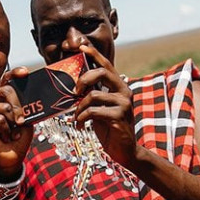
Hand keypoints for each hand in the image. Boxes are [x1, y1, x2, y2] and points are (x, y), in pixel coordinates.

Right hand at [0, 67, 32, 178]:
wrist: (12, 156)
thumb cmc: (18, 137)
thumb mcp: (26, 118)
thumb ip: (25, 106)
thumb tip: (31, 96)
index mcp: (1, 97)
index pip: (6, 80)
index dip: (15, 74)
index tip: (25, 72)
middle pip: (6, 90)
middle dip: (19, 106)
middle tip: (22, 120)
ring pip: (4, 106)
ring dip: (12, 123)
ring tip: (11, 132)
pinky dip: (6, 130)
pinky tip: (4, 137)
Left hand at [72, 42, 138, 167]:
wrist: (124, 151)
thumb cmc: (110, 128)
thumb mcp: (100, 109)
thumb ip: (93, 96)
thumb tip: (76, 86)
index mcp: (120, 87)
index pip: (107, 66)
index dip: (95, 55)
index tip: (82, 48)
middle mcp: (125, 92)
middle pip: (102, 73)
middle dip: (83, 79)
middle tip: (74, 91)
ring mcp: (124, 104)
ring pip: (93, 95)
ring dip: (79, 108)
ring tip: (76, 118)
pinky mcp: (119, 116)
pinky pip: (93, 111)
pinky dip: (82, 118)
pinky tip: (80, 126)